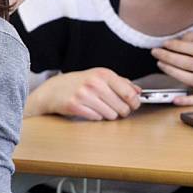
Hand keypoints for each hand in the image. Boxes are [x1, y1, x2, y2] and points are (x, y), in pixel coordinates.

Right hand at [26, 67, 141, 119]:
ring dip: (110, 115)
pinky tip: (92, 110)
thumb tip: (138, 91)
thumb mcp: (101, 77)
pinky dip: (98, 117)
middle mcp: (95, 83)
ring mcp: (84, 95)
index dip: (135, 102)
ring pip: (111, 114)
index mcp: (104, 74)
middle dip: (123, 111)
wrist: (54, 89)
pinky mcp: (75, 106)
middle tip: (120, 110)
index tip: (135, 105)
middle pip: (121, 106)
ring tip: (103, 108)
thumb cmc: (80, 82)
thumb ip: (122, 82)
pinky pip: (97, 118)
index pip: (128, 92)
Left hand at [151, 32, 192, 105]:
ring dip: (171, 71)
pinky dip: (185, 100)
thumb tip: (177, 41)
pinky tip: (174, 98)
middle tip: (156, 53)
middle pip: (190, 63)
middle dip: (169, 57)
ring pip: (189, 79)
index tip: (165, 44)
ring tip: (160, 64)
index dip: (179, 46)